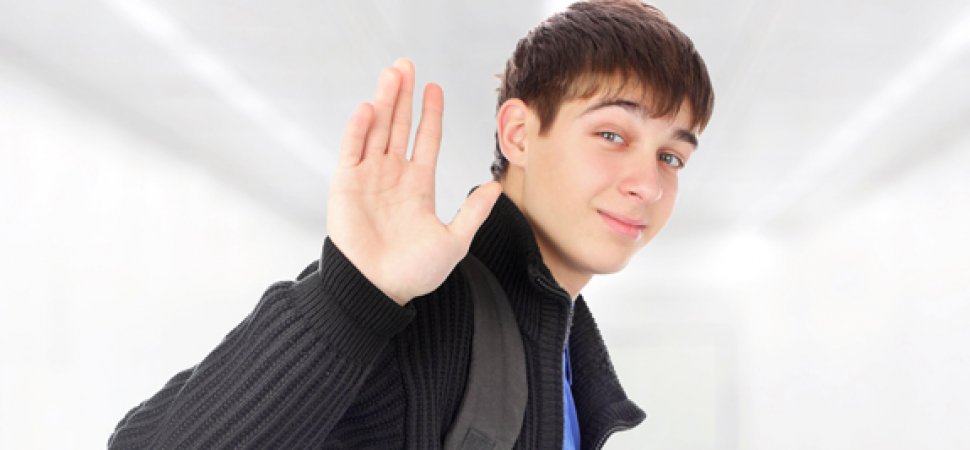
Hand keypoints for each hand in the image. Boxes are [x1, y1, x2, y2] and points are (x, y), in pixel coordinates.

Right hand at [326, 59, 501, 304]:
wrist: (379, 291)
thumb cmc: (414, 273)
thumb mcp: (454, 241)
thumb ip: (473, 212)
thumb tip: (496, 187)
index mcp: (418, 186)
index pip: (425, 139)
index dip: (430, 113)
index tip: (435, 88)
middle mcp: (392, 176)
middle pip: (399, 126)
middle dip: (403, 96)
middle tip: (407, 65)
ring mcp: (368, 178)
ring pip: (376, 130)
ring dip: (383, 101)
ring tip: (391, 74)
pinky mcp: (345, 186)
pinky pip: (352, 150)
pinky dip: (359, 129)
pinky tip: (370, 107)